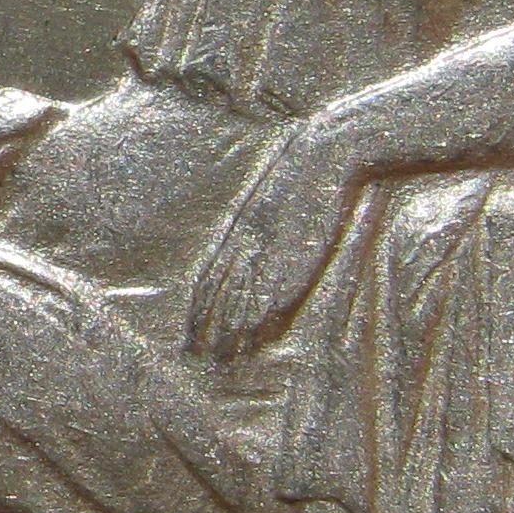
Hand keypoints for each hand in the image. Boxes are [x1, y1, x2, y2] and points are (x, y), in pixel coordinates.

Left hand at [187, 110, 367, 365]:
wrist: (324, 154)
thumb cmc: (301, 172)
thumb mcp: (268, 198)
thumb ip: (255, 226)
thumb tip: (247, 244)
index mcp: (239, 230)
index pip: (210, 278)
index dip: (197, 307)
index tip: (188, 330)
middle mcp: (248, 245)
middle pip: (217, 295)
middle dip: (204, 327)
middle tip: (193, 354)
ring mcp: (271, 252)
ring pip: (241, 301)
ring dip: (228, 332)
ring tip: (218, 358)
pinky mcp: (297, 257)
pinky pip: (272, 297)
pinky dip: (261, 321)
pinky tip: (254, 340)